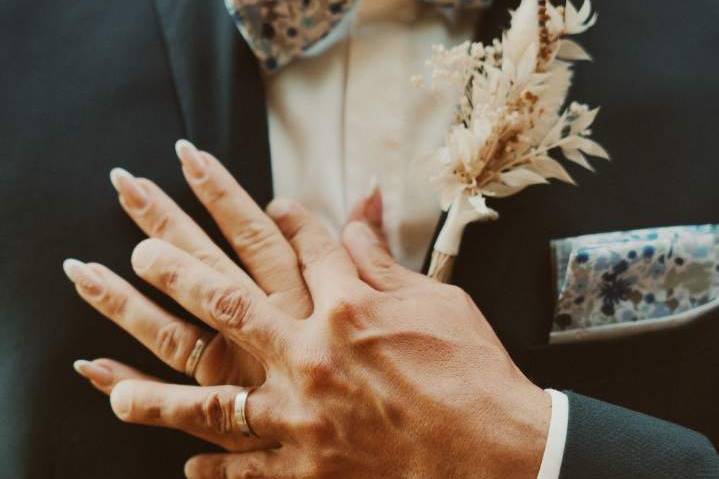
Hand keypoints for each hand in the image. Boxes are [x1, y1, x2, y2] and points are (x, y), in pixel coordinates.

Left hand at [78, 185, 550, 475]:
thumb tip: (359, 212)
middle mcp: (313, 354)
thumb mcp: (440, 300)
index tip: (268, 204)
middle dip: (179, 271)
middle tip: (142, 253)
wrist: (501, 453)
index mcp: (348, 306)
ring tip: (113, 389)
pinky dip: (218, 472)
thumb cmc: (474, 372)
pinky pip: (249, 470)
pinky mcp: (311, 469)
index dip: (284, 216)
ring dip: (159, 395)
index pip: (302, 244)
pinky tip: (190, 470)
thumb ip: (385, 260)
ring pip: (213, 401)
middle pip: (229, 301)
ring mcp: (304, 415)